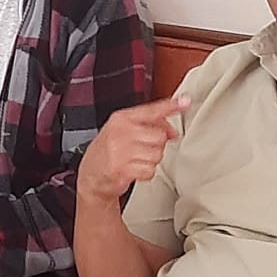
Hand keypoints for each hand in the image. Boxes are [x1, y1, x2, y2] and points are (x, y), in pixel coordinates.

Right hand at [77, 94, 191, 204]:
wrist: (90, 175)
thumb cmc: (109, 151)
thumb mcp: (123, 130)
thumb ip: (148, 126)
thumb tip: (172, 131)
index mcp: (122, 118)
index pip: (152, 110)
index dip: (171, 106)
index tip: (186, 101)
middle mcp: (121, 132)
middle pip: (160, 136)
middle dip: (156, 145)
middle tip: (143, 149)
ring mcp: (121, 150)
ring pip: (157, 154)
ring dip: (151, 160)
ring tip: (136, 160)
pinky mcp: (122, 169)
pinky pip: (150, 170)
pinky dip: (146, 173)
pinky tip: (134, 170)